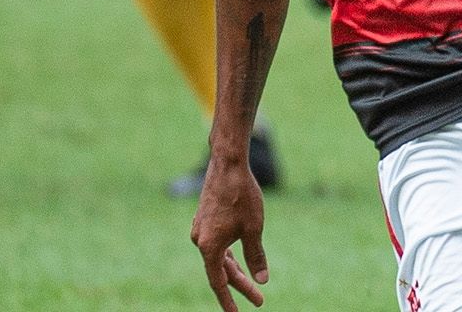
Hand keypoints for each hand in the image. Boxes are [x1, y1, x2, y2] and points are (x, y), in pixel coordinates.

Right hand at [192, 156, 268, 310]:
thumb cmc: (242, 196)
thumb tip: (262, 280)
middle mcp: (200, 240)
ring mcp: (200, 229)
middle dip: (240, 285)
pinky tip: (238, 258)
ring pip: (218, 257)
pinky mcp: (204, 219)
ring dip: (234, 270)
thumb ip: (256, 256)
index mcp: (209, 246)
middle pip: (221, 271)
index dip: (229, 300)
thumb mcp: (254, 229)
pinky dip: (228, 254)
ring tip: (252, 283)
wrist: (228, 163)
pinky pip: (216, 245)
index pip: (219, 282)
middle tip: (259, 300)